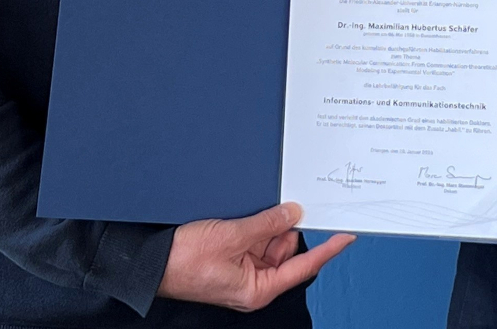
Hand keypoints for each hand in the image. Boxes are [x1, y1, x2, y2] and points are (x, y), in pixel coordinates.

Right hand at [157, 203, 354, 311]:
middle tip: (293, 206)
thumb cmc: (183, 262)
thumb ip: (266, 224)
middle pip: (286, 254)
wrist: (150, 262)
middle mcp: (253, 284)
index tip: (345, 237)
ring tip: (262, 209)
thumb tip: (291, 213)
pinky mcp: (229, 260)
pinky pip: (252, 242)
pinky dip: (256, 227)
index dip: (327, 250)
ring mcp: (241, 272)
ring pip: (268, 245)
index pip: (303, 267)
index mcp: (258, 289)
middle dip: (287, 230)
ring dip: (269, 226)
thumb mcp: (231, 236)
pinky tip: (253, 213)